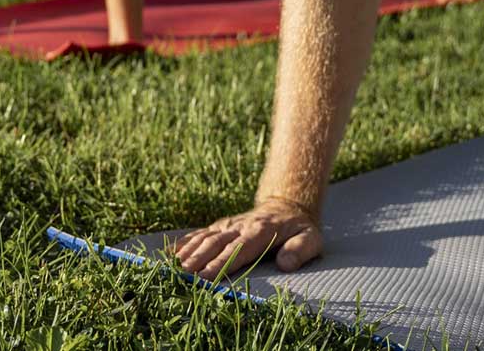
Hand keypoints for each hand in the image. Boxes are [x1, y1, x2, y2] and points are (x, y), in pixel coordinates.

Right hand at [173, 198, 321, 278]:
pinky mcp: (222, 225)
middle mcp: (241, 226)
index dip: (220, 264)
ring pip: (205, 237)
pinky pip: (202, 232)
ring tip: (172, 267)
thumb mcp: (311, 239)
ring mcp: (230, 225)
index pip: (238, 250)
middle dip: (198, 260)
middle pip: (216, 244)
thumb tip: (285, 264)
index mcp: (262, 232)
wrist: (288, 205)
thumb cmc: (299, 229)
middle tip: (181, 276)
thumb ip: (300, 250)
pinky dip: (186, 242)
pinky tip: (172, 253)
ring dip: (188, 252)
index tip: (204, 278)